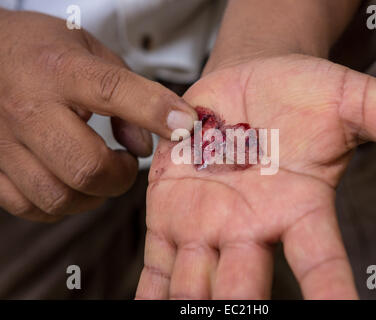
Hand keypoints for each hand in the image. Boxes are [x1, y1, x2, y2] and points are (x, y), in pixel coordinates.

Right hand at [0, 9, 196, 221]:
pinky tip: (67, 183)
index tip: (185, 125)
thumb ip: (127, 94)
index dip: (156, 111)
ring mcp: (3, 141)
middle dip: (119, 177)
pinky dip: (58, 204)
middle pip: (86, 167)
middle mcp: (28, 108)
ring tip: (97, 174)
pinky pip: (29, 206)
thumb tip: (144, 147)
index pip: (114, 91)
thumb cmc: (41, 51)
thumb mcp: (90, 52)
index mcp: (59, 71)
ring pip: (58, 196)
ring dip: (92, 196)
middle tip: (125, 165)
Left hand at [136, 54, 375, 298]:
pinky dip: (149, 294)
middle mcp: (253, 230)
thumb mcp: (351, 101)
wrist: (247, 84)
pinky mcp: (170, 217)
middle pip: (248, 287)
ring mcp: (208, 228)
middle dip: (245, 310)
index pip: (321, 264)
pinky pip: (158, 266)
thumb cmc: (301, 94)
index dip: (332, 295)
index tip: (344, 317)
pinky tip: (143, 312)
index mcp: (300, 210)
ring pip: (197, 285)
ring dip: (192, 309)